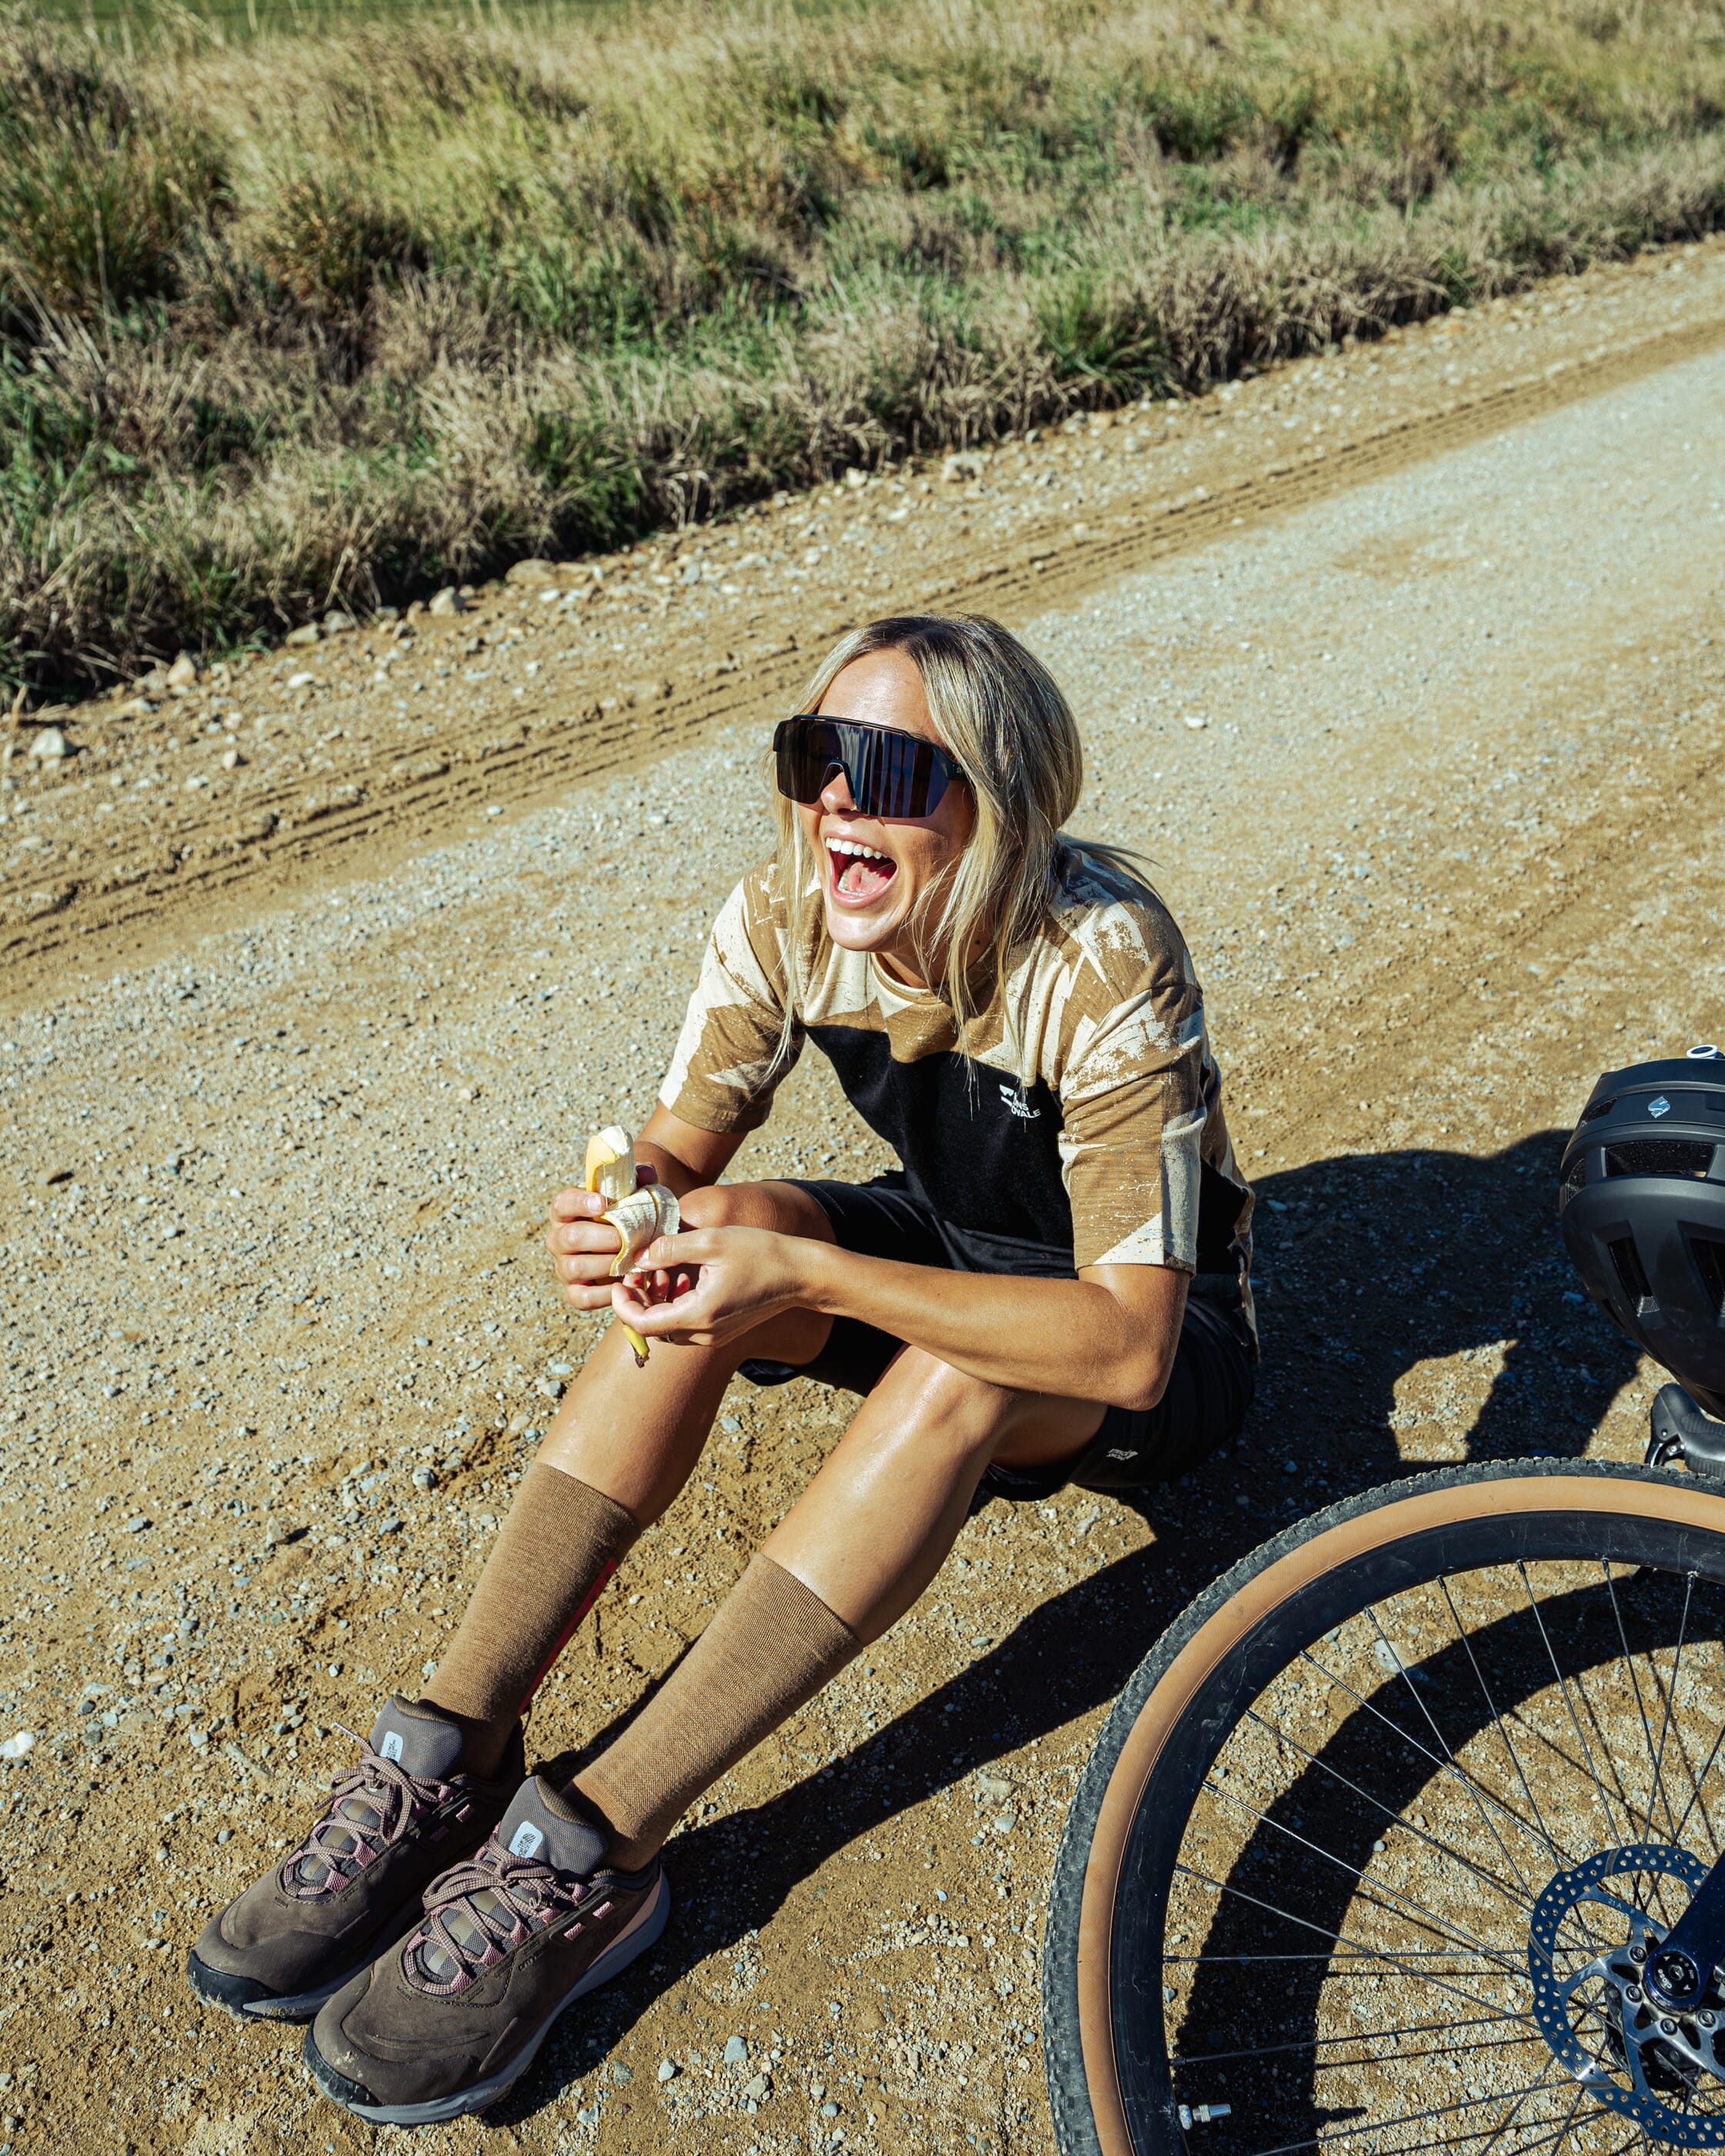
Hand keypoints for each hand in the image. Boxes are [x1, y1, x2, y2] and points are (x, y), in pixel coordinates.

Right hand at [543, 1166, 657, 1313]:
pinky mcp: (574, 1293)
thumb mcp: (636, 1194)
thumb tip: (645, 1174)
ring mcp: (564, 1267)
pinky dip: (605, 1293)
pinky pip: (582, 1298)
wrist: (633, 1246)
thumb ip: (640, 1180)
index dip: (579, 1202)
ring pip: (573, 1267)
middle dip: (603, 1238)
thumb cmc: (630, 1215)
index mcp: (567, 1211)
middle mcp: (559, 1239)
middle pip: (570, 1238)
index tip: (603, 1203)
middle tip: (629, 1238)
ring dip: (605, 1264)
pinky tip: (625, 1283)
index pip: (562, 1202)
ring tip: (630, 1260)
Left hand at [610, 1225, 813, 1348]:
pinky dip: (676, 1304)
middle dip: (639, 1300)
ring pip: (669, 1328)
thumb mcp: (712, 1241)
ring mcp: (715, 1336)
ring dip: (657, 1302)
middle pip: (653, 1328)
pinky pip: (687, 1325)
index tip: (620, 1280)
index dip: (623, 1305)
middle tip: (639, 1269)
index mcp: (700, 1315)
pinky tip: (683, 1277)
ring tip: (663, 1270)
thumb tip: (640, 1255)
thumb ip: (671, 1248)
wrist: (800, 1274)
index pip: (643, 1325)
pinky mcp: (722, 1331)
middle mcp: (705, 1334)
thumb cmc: (761, 1253)